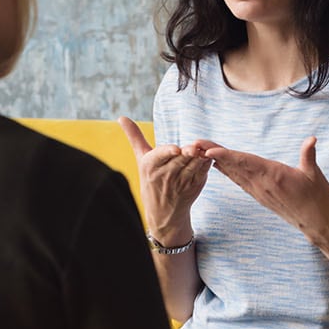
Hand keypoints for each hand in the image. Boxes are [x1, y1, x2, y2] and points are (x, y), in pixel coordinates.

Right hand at [118, 117, 206, 236]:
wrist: (162, 211)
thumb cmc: (150, 180)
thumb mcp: (140, 159)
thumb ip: (134, 137)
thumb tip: (121, 117)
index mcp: (150, 166)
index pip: (160, 156)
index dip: (168, 152)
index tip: (175, 149)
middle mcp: (164, 175)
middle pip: (180, 158)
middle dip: (188, 152)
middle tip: (195, 147)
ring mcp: (181, 182)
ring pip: (193, 165)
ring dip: (200, 156)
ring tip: (203, 149)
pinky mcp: (194, 186)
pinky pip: (203, 171)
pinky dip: (206, 163)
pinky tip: (207, 156)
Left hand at [196, 137, 328, 239]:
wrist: (317, 225)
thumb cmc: (319, 199)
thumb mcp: (316, 176)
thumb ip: (309, 156)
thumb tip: (311, 139)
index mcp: (273, 176)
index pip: (246, 163)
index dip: (226, 156)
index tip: (209, 150)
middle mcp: (261, 184)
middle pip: (232, 166)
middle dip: (212, 154)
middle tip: (194, 144)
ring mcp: (259, 191)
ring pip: (233, 173)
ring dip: (215, 161)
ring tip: (199, 150)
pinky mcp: (259, 195)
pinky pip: (238, 181)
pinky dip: (226, 171)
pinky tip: (216, 164)